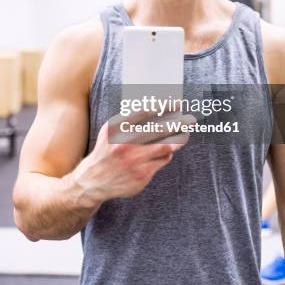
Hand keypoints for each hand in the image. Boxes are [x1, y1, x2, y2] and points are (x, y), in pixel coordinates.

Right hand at [72, 109, 195, 201]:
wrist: (93, 181)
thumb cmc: (106, 150)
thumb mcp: (110, 131)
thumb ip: (127, 119)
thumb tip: (153, 107)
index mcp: (116, 129)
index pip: (144, 112)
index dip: (163, 106)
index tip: (176, 104)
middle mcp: (124, 144)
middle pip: (159, 130)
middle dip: (178, 123)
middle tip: (190, 119)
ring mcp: (134, 161)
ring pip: (165, 146)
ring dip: (178, 139)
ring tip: (185, 133)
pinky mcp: (141, 175)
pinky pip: (162, 160)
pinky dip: (167, 153)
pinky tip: (167, 150)